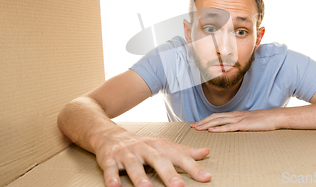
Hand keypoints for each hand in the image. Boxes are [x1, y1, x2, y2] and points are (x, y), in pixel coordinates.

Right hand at [93, 130, 210, 186]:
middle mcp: (144, 148)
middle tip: (179, 186)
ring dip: (140, 177)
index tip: (206, 177)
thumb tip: (206, 152)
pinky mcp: (109, 158)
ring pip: (133, 165)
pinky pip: (110, 168)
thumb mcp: (163, 146)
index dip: (193, 167)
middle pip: (158, 160)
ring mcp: (126, 153)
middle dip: (168, 173)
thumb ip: (184, 151)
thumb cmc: (142, 145)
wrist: (110, 134)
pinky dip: (111, 177)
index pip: (179, 157)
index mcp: (159, 146)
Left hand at [190, 108, 283, 132]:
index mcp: (236, 114)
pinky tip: (211, 130)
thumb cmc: (264, 120)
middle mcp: (235, 115)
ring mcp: (239, 119)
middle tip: (193, 127)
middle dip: (203, 121)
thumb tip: (234, 128)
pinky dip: (219, 128)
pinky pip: (229, 127)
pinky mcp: (244, 125)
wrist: (275, 117)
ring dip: (207, 124)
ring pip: (219, 121)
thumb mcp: (250, 121)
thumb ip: (241, 123)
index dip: (207, 119)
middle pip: (215, 117)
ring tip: (198, 128)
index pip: (218, 116)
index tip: (198, 123)